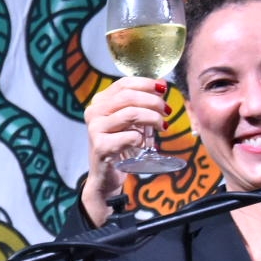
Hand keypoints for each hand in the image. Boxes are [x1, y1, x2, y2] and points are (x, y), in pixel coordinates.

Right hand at [80, 75, 171, 224]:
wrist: (106, 176)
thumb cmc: (120, 146)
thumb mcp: (131, 121)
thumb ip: (141, 103)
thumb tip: (162, 83)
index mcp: (100, 102)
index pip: (123, 84)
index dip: (146, 83)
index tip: (163, 88)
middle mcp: (94, 112)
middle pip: (128, 97)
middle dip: (153, 101)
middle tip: (167, 110)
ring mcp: (95, 129)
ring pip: (131, 114)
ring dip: (152, 118)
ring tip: (161, 126)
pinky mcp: (101, 147)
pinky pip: (130, 136)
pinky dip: (142, 139)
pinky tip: (144, 145)